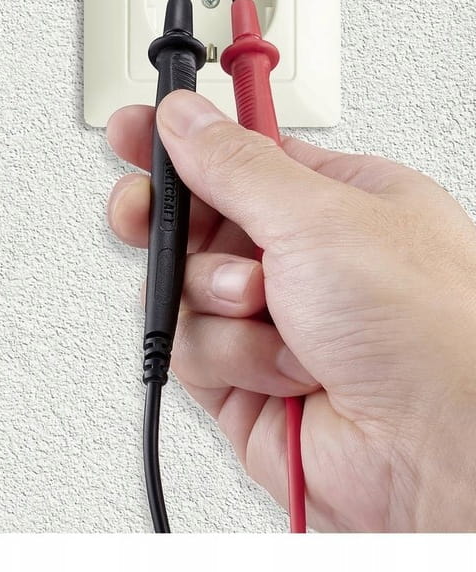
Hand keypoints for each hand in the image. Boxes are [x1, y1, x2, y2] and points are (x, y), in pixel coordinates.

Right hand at [107, 90, 475, 531]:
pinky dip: (226, 353)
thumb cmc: (431, 332)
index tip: (130, 129)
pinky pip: (186, 345)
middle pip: (192, 219)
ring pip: (178, 284)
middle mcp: (299, 258)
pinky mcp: (243, 375)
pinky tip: (276, 365)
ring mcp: (269, 318)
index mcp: (332, 201)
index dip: (178, 142)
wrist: (441, 455)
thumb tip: (184, 116)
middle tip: (144, 213)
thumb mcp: (319, 217)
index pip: (234, 154)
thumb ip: (234, 163)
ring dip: (211, 296)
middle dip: (165, 220)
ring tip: (260, 307)